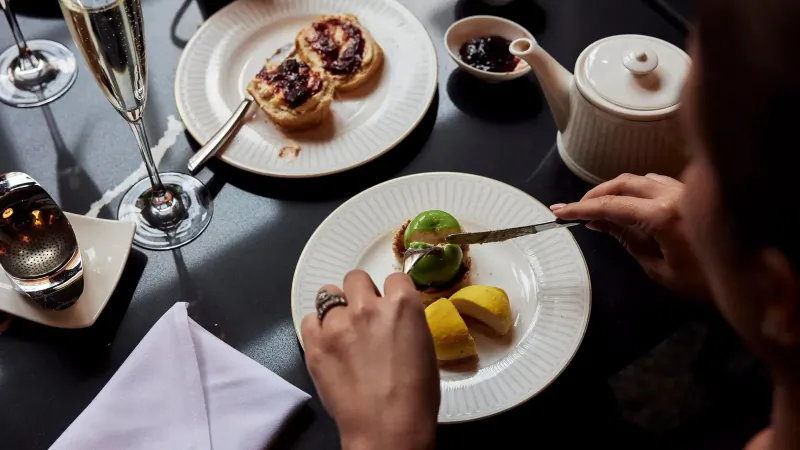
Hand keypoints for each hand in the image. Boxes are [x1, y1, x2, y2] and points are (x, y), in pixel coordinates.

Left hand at [301, 271, 438, 449]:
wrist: (387, 428)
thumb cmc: (416, 396)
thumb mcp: (424, 347)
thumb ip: (406, 322)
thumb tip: (394, 318)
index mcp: (402, 305)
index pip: (394, 277)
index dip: (392, 292)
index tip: (390, 305)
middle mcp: (367, 306)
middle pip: (356, 278)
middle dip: (360, 293)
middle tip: (364, 317)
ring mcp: (337, 324)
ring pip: (328, 294)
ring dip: (336, 308)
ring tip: (342, 330)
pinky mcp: (314, 343)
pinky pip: (309, 320)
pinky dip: (317, 328)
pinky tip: (328, 344)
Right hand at [552, 173, 708, 298]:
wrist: (750, 276)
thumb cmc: (704, 280)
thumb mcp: (658, 267)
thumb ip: (627, 239)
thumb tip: (599, 222)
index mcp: (663, 215)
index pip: (612, 206)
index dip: (581, 208)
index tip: (559, 212)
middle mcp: (674, 194)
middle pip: (623, 183)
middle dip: (595, 194)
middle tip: (575, 210)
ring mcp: (685, 191)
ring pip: (639, 180)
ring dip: (615, 191)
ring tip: (598, 210)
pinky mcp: (691, 193)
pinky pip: (656, 183)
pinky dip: (635, 191)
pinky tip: (629, 206)